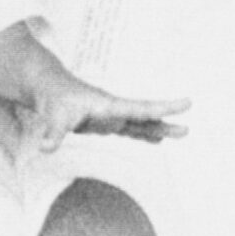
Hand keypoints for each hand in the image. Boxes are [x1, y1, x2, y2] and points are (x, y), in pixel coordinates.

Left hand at [19, 73, 190, 152]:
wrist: (49, 87)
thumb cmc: (53, 98)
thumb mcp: (53, 115)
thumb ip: (53, 133)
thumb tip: (46, 148)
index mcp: (108, 105)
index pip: (141, 108)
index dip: (164, 108)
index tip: (186, 102)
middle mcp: (114, 110)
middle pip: (145, 118)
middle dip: (165, 123)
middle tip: (188, 130)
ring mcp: (111, 116)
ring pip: (140, 124)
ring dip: (158, 130)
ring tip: (181, 133)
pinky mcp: (105, 123)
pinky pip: (130, 130)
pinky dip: (144, 135)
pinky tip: (156, 140)